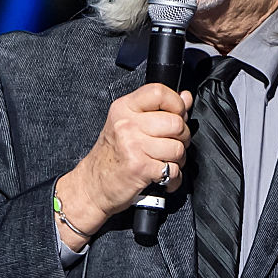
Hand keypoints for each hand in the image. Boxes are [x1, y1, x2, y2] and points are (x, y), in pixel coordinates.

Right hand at [54, 84, 192, 248]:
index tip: (178, 115)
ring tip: (165, 162)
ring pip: (178, 148)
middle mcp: (127, 124)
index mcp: (124, 108)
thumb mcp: (129, 124)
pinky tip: (162, 176)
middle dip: (182, 137)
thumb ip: (158, 110)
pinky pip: (173, 170)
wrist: (93, 185)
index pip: (159, 92)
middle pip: (176, 123)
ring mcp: (133, 146)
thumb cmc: (112, 155)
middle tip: (172, 144)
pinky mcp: (140, 167)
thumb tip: (185, 97)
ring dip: (178, 160)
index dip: (176, 104)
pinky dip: (173, 177)